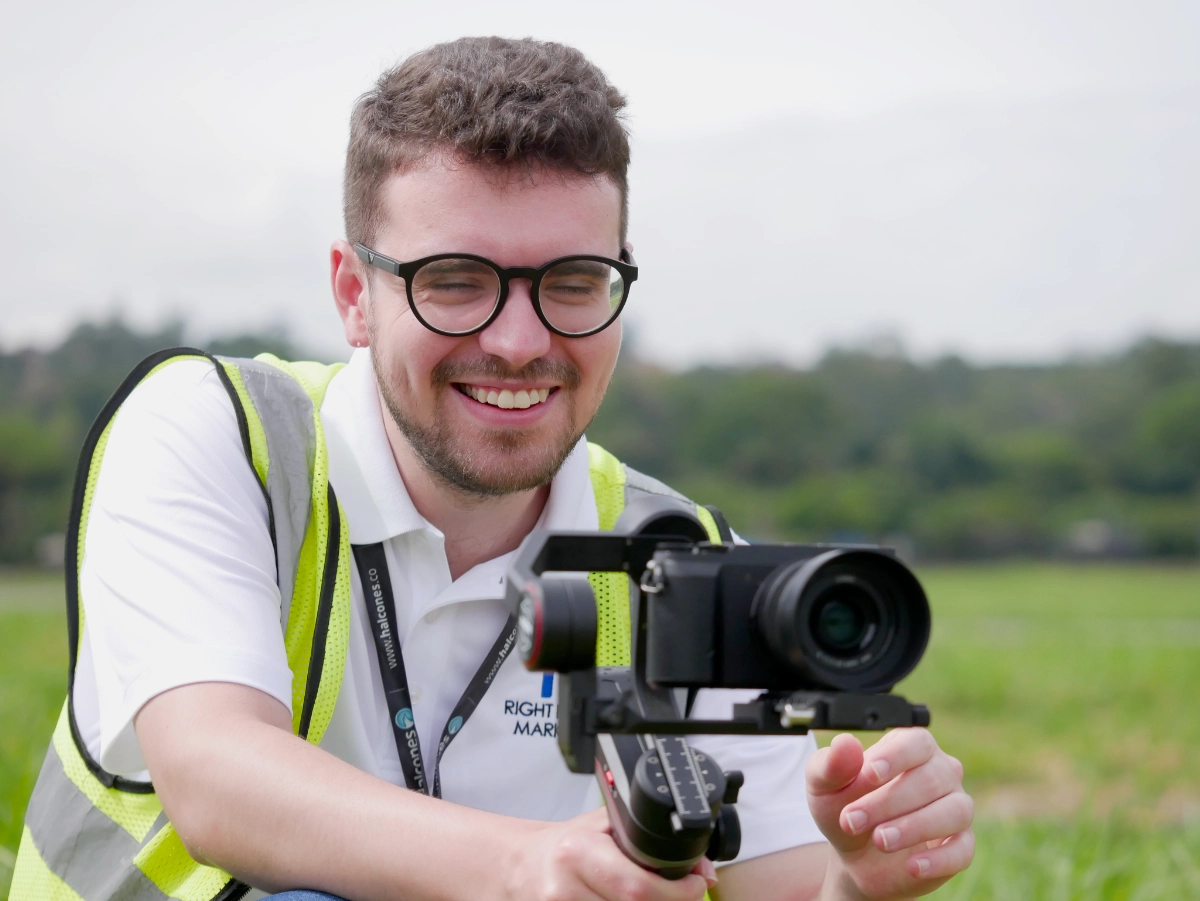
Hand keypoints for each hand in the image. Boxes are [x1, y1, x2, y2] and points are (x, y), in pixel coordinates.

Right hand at [504, 807, 716, 900]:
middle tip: (681, 895)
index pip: (638, 887)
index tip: (696, 884)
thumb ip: (641, 839)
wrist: (516, 867)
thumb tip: (700, 864)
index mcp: (577, 853)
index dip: (677, 893)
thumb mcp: (598, 827)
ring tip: (653, 899)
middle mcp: (564, 890)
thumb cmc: (560, 847)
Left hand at [806, 729, 973, 899]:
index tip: (870, 775)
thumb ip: (830, 764)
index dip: (896, 757)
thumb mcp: (824, 787)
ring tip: (880, 841)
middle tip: (853, 821)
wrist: (853, 854)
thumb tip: (845, 744)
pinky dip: (939, 859)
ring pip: (955, 811)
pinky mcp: (960, 844)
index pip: (916, 742)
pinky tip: (912, 866)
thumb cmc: (842, 806)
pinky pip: (962, 849)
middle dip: (889, 802)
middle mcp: (940, 771)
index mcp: (909, 746)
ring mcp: (954, 807)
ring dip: (915, 827)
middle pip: (932, 778)